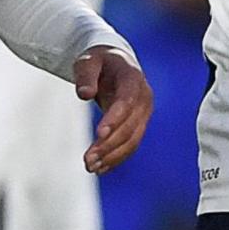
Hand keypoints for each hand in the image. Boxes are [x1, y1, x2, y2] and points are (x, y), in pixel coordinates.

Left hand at [73, 46, 152, 173]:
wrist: (116, 64)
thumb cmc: (100, 62)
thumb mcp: (88, 60)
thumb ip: (86, 75)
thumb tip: (85, 94)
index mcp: (133, 79)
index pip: (127, 102)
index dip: (115, 118)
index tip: (99, 133)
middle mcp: (143, 99)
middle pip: (130, 126)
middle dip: (110, 145)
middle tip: (88, 159)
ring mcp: (143, 114)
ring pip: (133, 140)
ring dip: (113, 156)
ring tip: (91, 167)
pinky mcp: (138, 125)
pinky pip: (130, 145)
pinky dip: (116, 158)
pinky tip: (101, 168)